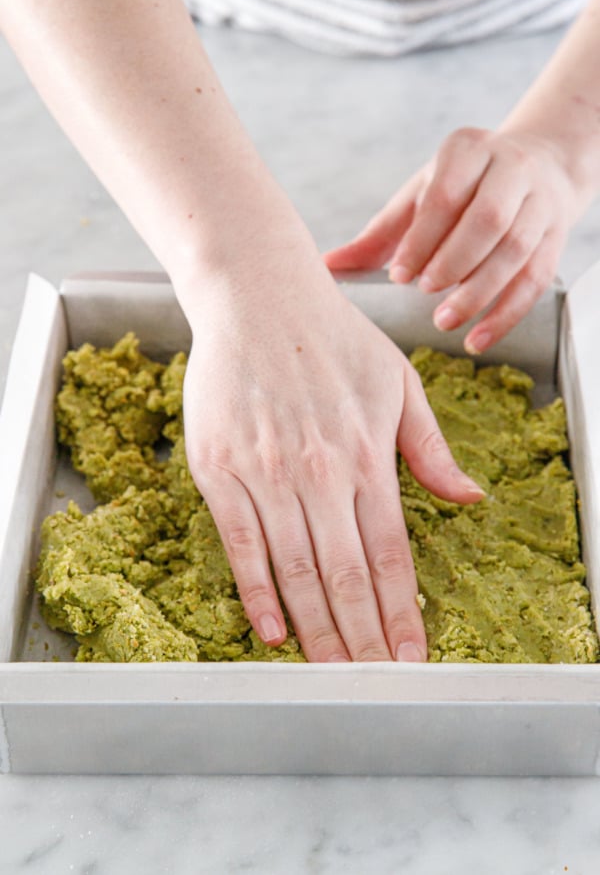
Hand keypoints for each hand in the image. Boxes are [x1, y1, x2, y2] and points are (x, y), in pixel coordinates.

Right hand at [182, 251, 483, 661]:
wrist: (258, 298)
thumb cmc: (333, 339)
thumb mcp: (399, 383)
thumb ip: (431, 447)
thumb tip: (472, 498)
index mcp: (369, 454)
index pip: (393, 553)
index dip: (403, 611)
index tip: (412, 657)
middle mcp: (321, 471)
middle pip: (346, 575)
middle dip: (363, 638)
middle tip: (373, 686)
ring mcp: (267, 473)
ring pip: (296, 570)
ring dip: (316, 630)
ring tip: (332, 675)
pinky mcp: (220, 469)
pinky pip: (241, 544)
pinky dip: (257, 593)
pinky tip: (272, 631)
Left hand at [325, 128, 580, 352]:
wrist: (535, 168)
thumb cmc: (461, 189)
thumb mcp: (419, 198)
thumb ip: (378, 235)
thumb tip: (328, 267)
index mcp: (466, 151)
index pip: (446, 195)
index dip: (423, 238)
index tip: (400, 275)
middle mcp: (510, 170)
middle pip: (488, 220)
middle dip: (453, 262)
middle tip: (425, 293)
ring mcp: (539, 202)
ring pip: (515, 250)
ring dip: (479, 292)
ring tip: (445, 320)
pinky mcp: (555, 235)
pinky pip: (535, 280)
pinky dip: (506, 315)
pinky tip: (478, 339)